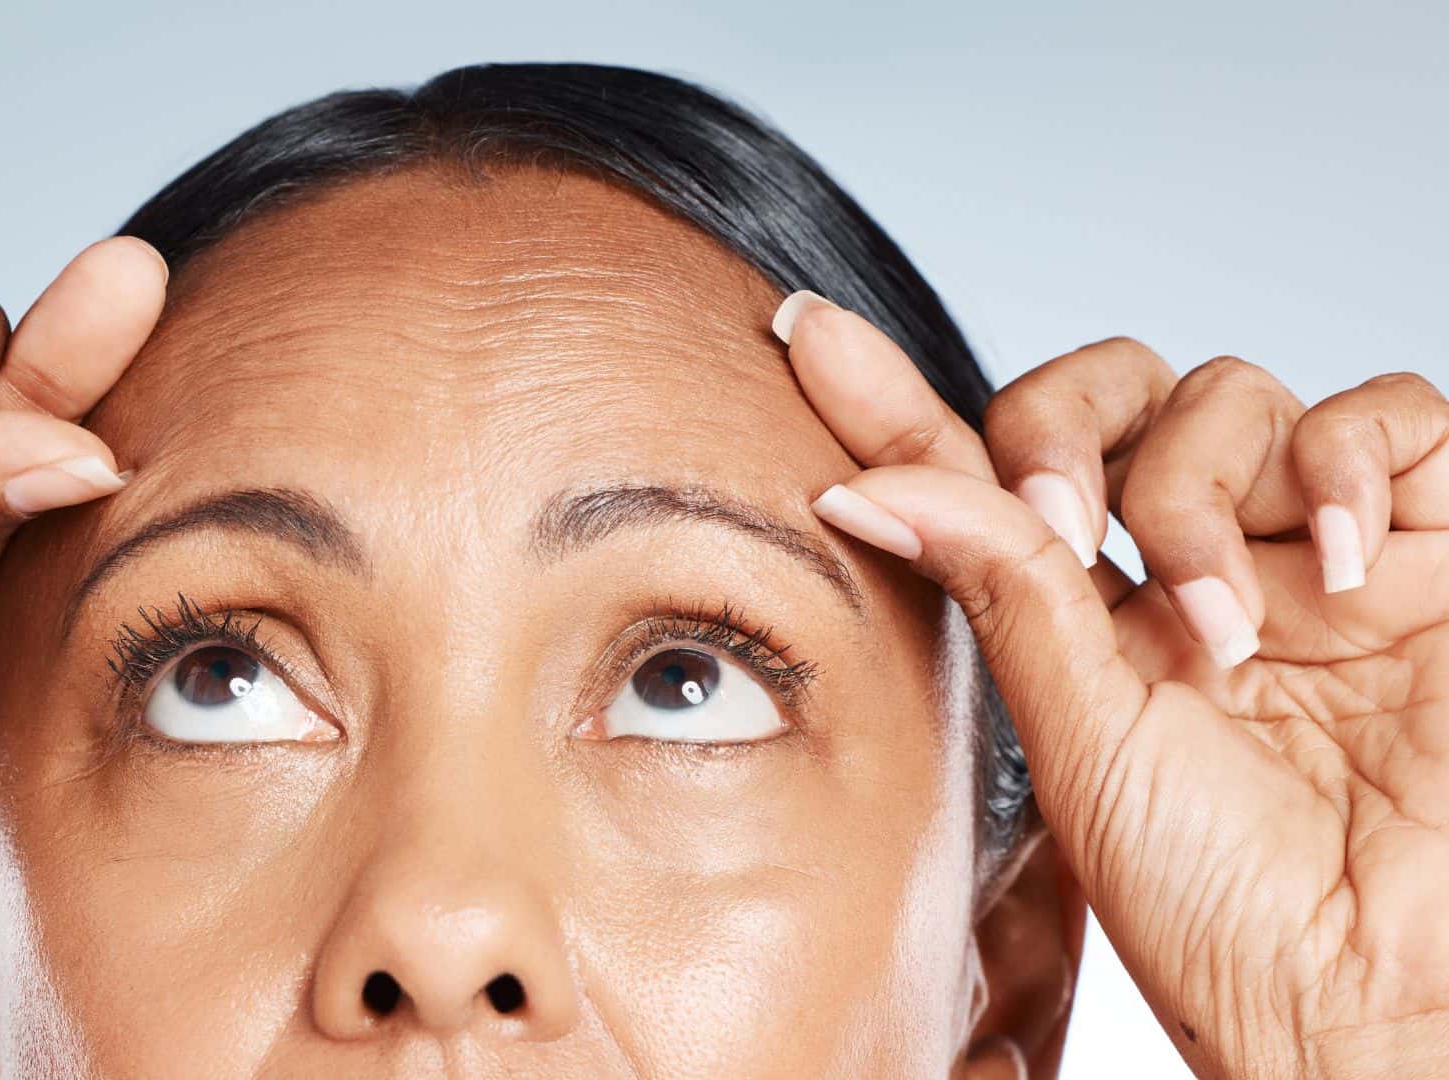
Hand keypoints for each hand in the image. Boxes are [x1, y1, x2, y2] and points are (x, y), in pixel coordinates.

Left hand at [774, 294, 1448, 1077]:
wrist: (1377, 998)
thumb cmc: (1229, 907)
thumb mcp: (1086, 743)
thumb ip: (1004, 595)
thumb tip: (863, 485)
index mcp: (1096, 621)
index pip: (984, 477)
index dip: (896, 402)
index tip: (801, 333)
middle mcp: (1200, 570)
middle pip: (1109, 398)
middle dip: (1066, 430)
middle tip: (1066, 530)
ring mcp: (1315, 552)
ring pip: (1229, 394)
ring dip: (1200, 487)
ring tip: (1224, 626)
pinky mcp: (1442, 548)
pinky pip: (1394, 413)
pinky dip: (1350, 456)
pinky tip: (1337, 564)